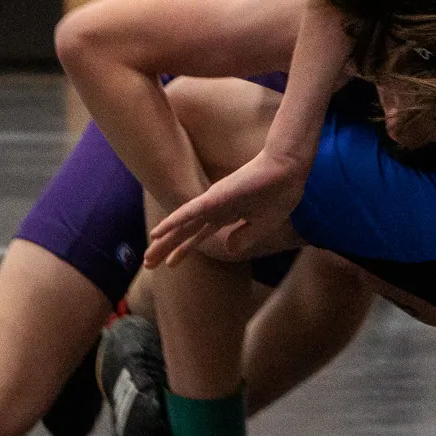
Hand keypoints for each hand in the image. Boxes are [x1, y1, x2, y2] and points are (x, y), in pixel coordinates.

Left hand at [145, 146, 306, 267]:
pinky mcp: (215, 197)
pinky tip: (157, 232)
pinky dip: (173, 222)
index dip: (184, 249)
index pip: (199, 234)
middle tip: (148, 264)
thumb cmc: (281, 192)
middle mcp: (215, 208)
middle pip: (185, 231)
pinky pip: (189, 212)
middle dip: (167, 248)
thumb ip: (245, 237)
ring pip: (182, 224)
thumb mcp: (263, 224)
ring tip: (147, 257)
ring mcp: (213, 202)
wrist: (289, 171)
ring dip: (164, 240)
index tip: (170, 264)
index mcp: (228, 214)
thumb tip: (228, 249)